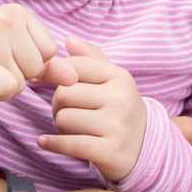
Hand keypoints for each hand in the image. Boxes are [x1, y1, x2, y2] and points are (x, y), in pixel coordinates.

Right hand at [0, 4, 59, 101]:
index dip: (32, 61)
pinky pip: (7, 88)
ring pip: (21, 83)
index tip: (10, 54)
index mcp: (17, 13)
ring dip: (6, 86)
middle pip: (36, 67)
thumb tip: (74, 78)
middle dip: (20, 74)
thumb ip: (48, 63)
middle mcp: (4, 22)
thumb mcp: (17, 47)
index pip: (50, 51)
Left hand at [36, 35, 146, 183]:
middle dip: (57, 104)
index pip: (75, 65)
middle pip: (64, 93)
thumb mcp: (113, 79)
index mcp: (120, 76)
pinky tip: (44, 142)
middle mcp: (120, 99)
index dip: (56, 73)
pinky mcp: (110, 152)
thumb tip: (69, 39)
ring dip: (59, 126)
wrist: (147, 148)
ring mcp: (117, 126)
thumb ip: (90, 58)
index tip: (48, 82)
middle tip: (65, 112)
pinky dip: (52, 143)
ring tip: (70, 128)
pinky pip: (70, 144)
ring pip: (63, 119)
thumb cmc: (120, 108)